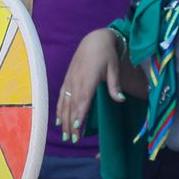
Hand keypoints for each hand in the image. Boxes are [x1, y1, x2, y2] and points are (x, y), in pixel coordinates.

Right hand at [56, 29, 123, 143]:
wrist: (94, 39)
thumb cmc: (107, 54)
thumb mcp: (114, 67)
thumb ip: (115, 85)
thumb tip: (120, 99)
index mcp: (89, 78)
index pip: (83, 99)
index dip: (79, 113)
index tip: (76, 126)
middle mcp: (77, 81)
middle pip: (72, 105)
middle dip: (71, 123)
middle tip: (72, 139)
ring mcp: (70, 80)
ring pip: (65, 103)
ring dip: (64, 120)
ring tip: (65, 135)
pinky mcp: (67, 79)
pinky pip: (61, 97)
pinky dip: (59, 109)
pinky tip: (58, 120)